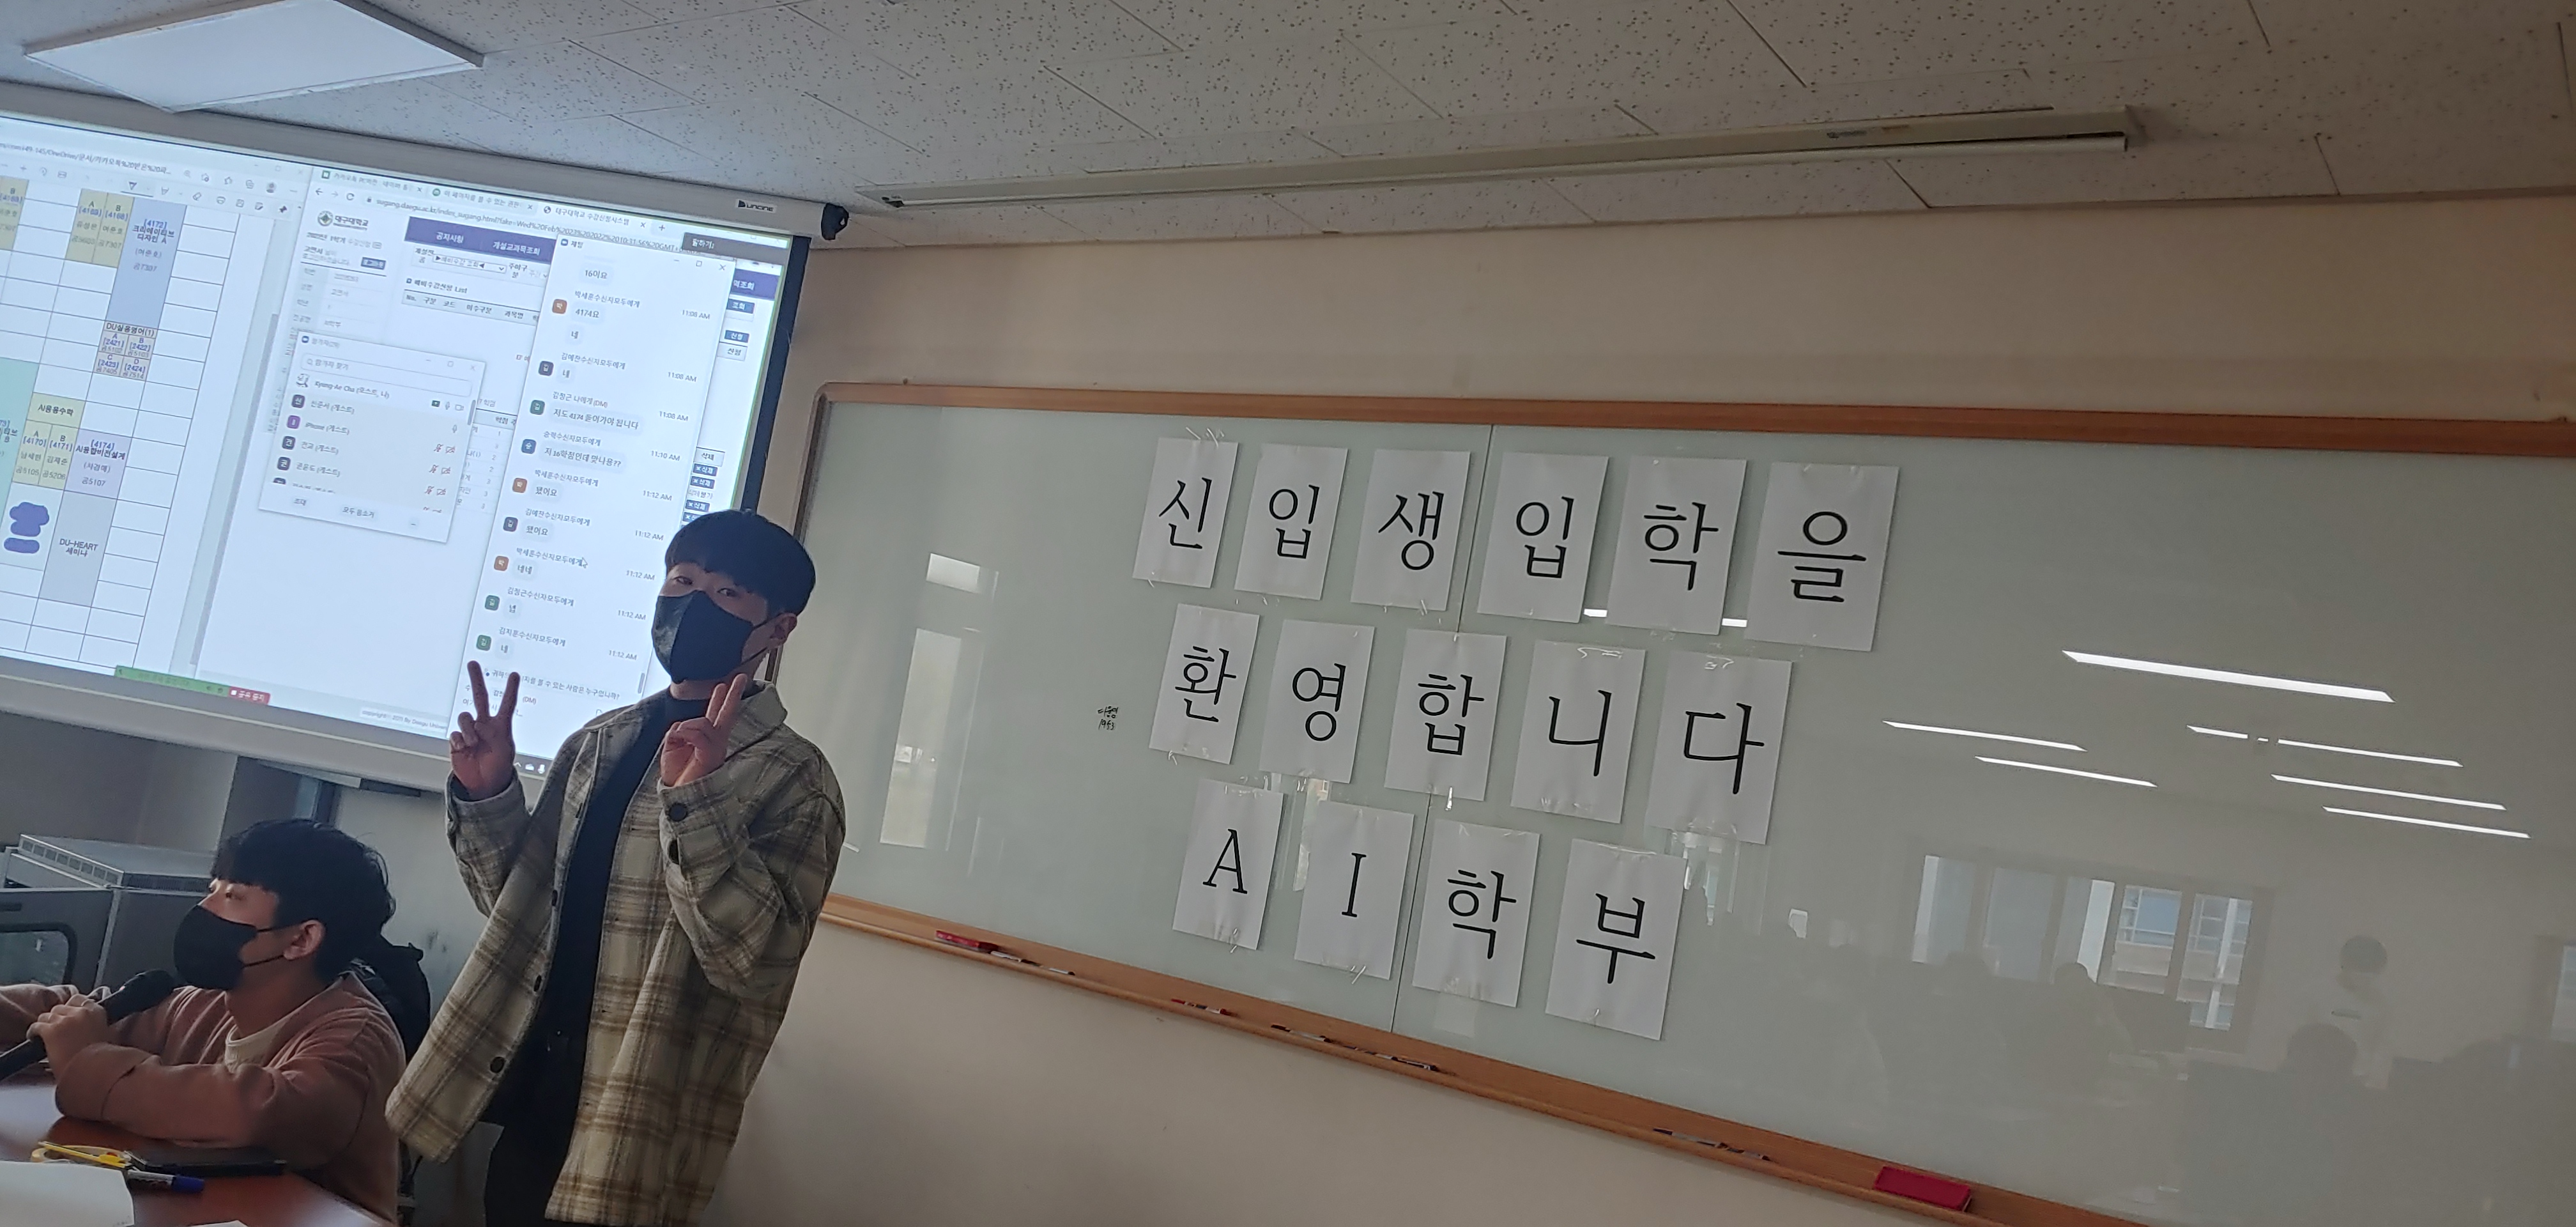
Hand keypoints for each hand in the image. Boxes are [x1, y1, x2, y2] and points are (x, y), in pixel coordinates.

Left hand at [28, 994, 108, 1066]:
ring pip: (45, 1016)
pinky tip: (36, 1039)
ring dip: (45, 1025)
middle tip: (58, 1030)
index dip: (70, 1009)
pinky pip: (35, 1026)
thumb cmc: (101, 1060)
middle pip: (59, 1007)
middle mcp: (80, 1012)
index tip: (69, 1017)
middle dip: (57, 1018)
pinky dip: (34, 1033)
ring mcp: (64, 1020)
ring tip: (46, 1036)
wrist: (92, 1074)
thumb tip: (94, 1024)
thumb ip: (100, 1024)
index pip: (78, 999)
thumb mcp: (109, 1037)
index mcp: (97, 1011)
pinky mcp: (50, 1031)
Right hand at [451, 660, 519, 800]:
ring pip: (464, 717)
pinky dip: (458, 740)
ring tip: (472, 743)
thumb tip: (477, 728)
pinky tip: (463, 748)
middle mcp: (484, 725)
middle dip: (476, 679)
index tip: (514, 675)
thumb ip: (495, 736)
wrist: (484, 784)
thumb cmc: (499, 767)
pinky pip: (455, 733)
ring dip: (468, 729)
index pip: (507, 704)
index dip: (510, 690)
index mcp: (500, 726)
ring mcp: (470, 731)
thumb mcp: (506, 752)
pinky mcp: (457, 741)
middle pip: (480, 697)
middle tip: (473, 663)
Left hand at [660, 677, 744, 788]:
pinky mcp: (711, 756)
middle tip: (740, 677)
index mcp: (707, 740)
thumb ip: (678, 731)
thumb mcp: (672, 746)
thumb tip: (682, 724)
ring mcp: (716, 749)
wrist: (680, 797)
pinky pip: (699, 734)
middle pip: (727, 714)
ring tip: (679, 736)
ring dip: (687, 726)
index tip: (724, 684)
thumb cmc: (679, 777)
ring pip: (705, 722)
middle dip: (733, 695)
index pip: (716, 715)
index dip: (720, 699)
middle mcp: (716, 742)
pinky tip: (679, 737)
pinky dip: (686, 732)